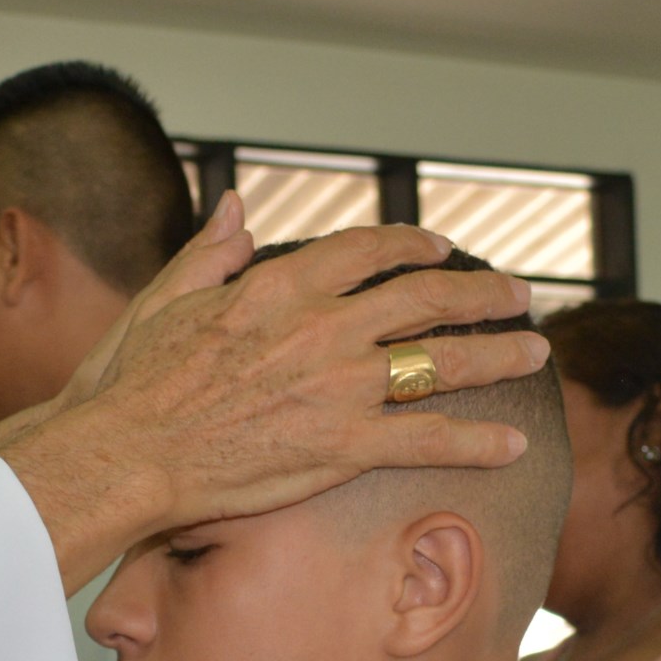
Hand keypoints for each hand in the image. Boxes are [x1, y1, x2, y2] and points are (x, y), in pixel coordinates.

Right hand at [4, 223, 549, 592]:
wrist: (126, 451)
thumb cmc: (132, 383)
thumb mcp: (166, 298)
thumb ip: (211, 252)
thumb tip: (235, 209)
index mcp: (281, 285)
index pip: (368, 252)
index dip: (414, 246)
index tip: (442, 249)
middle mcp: (323, 327)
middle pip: (424, 299)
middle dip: (480, 295)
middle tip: (517, 296)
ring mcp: (339, 386)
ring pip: (441, 361)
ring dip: (497, 354)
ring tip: (534, 352)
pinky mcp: (344, 446)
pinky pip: (428, 439)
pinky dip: (477, 442)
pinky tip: (514, 443)